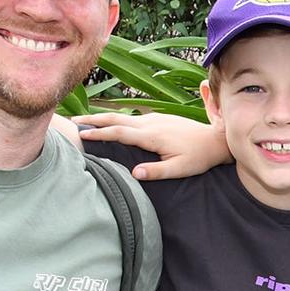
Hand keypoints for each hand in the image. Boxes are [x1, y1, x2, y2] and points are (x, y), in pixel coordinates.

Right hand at [75, 111, 227, 180]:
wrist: (216, 140)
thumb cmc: (198, 158)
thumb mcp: (179, 169)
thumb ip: (156, 171)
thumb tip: (134, 174)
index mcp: (152, 136)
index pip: (119, 133)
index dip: (99, 134)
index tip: (81, 135)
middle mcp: (151, 124)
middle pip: (116, 119)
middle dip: (94, 120)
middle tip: (73, 121)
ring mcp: (154, 119)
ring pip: (123, 117)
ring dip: (103, 118)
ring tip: (85, 121)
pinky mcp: (159, 119)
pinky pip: (132, 118)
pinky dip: (116, 119)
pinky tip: (110, 123)